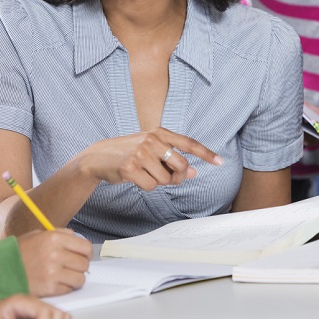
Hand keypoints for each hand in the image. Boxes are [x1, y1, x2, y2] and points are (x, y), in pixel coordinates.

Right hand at [16, 229, 92, 296]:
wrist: (1, 269)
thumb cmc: (20, 252)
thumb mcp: (39, 235)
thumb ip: (60, 234)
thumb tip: (76, 237)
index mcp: (54, 238)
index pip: (85, 247)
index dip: (87, 253)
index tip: (84, 256)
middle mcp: (55, 254)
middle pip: (84, 264)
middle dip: (80, 266)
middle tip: (72, 267)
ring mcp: (52, 272)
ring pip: (80, 278)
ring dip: (75, 278)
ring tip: (65, 275)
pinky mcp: (49, 288)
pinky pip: (69, 289)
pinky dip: (65, 287)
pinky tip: (56, 282)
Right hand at [75, 127, 222, 190]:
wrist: (98, 157)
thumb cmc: (129, 153)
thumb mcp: (151, 149)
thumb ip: (172, 157)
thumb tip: (194, 173)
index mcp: (159, 133)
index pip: (188, 143)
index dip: (206, 153)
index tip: (220, 162)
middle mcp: (152, 140)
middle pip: (181, 166)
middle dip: (176, 176)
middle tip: (164, 174)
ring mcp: (141, 153)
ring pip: (166, 179)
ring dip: (158, 181)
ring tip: (144, 172)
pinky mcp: (130, 168)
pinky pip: (151, 186)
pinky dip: (145, 186)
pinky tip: (135, 177)